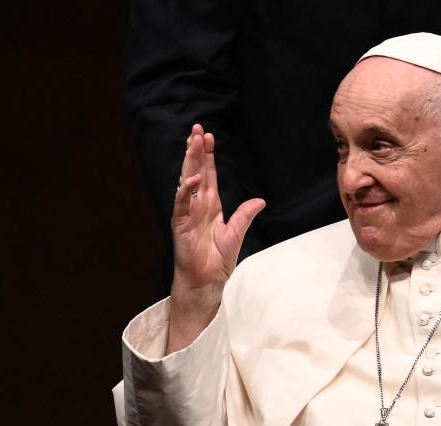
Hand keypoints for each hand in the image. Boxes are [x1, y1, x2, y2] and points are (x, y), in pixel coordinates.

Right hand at [166, 124, 264, 352]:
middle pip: (196, 171)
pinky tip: (193, 177)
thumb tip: (260, 200)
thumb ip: (245, 215)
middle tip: (197, 129)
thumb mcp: (236, 234)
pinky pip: (182, 204)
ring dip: (190, 162)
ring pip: (187, 182)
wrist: (206, 282)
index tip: (208, 137)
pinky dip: (186, 190)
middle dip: (196, 151)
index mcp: (210, 206)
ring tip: (192, 142)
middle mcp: (197, 206)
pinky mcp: (180, 225)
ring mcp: (187, 214)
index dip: (208, 156)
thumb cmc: (216, 261)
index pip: (208, 175)